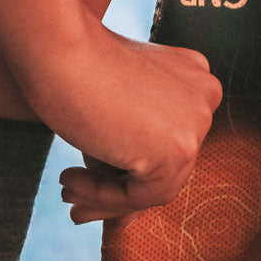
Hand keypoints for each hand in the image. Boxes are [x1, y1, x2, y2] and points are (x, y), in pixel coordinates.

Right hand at [19, 10, 222, 222]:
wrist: (55, 44)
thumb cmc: (68, 64)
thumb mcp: (110, 107)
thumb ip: (127, 146)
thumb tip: (126, 216)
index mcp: (194, 80)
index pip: (168, 140)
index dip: (133, 168)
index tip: (94, 181)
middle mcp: (205, 99)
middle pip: (166, 166)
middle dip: (118, 190)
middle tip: (73, 198)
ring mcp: (196, 124)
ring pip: (156, 185)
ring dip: (107, 197)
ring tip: (66, 194)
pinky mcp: (179, 149)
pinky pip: (142, 195)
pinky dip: (104, 196)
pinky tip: (68, 181)